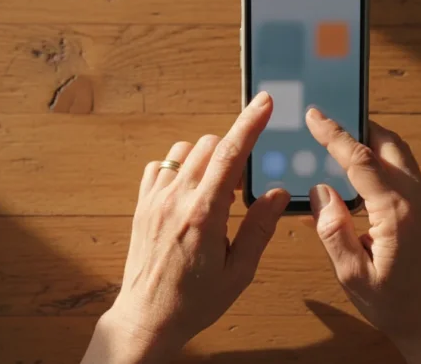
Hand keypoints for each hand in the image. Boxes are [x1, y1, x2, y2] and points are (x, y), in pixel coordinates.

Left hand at [82, 92, 289, 363]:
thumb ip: (259, 229)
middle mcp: (176, 199)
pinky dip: (179, 168)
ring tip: (215, 193)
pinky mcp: (142, 205)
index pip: (230, 155)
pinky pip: (161, 166)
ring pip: (184, 151)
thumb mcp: (238, 272)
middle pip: (208, 145)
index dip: (249, 124)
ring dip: (206, 159)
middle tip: (240, 187)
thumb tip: (278, 193)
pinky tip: (188, 193)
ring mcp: (155, 200)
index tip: (264, 102)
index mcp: (204, 215)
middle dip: (231, 151)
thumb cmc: (195, 301)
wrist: (147, 318)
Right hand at [305, 108, 420, 363]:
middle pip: (388, 144)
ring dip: (371, 140)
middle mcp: (416, 198)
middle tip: (329, 119)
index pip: (361, 160)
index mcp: (396, 211)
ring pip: (399, 153)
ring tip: (341, 138)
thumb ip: (334, 231)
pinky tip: (358, 170)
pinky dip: (380, 158)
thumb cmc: (393, 304)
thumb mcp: (352, 275)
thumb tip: (320, 191)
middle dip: (358, 126)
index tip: (315, 115)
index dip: (335, 135)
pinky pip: (402, 170)